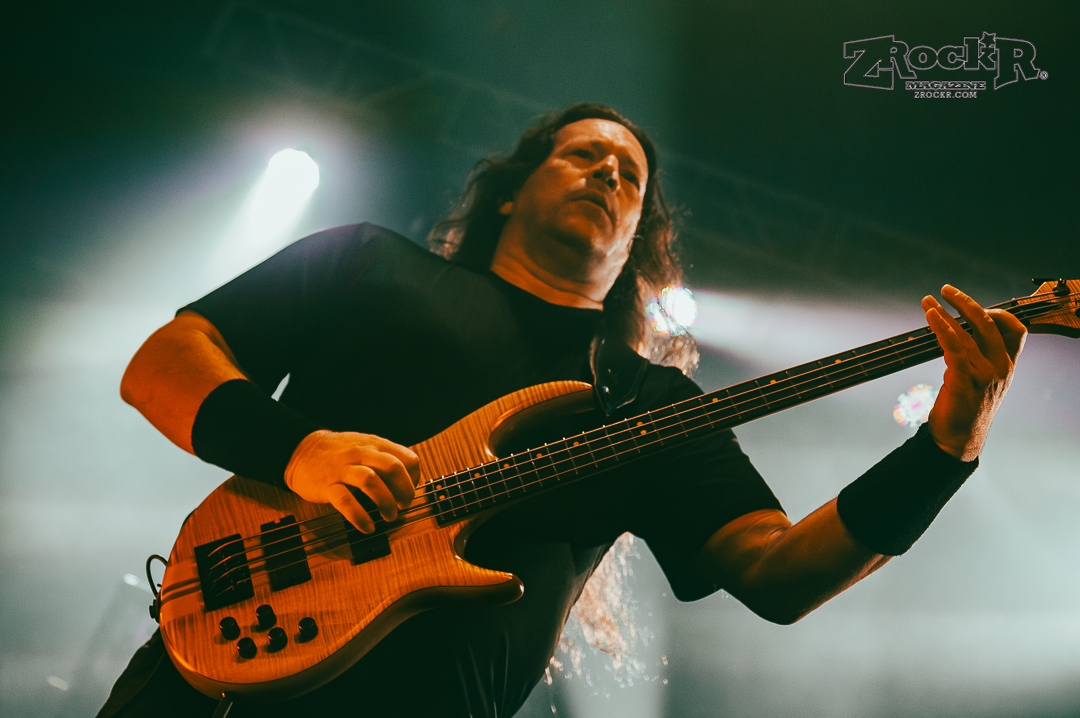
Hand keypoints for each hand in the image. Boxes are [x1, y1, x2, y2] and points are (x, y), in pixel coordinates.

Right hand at [284, 430, 419, 531]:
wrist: (300, 450)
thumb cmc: (339, 452)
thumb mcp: (366, 446)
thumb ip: (386, 459)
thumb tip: (408, 482)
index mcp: (376, 445)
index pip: (408, 459)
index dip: (414, 479)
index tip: (409, 492)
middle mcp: (362, 454)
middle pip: (393, 468)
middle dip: (405, 491)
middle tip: (404, 506)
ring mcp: (344, 469)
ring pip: (371, 482)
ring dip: (386, 502)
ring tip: (389, 516)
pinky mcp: (327, 485)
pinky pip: (346, 501)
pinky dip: (360, 517)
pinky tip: (368, 527)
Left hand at [922, 285, 1026, 460]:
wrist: (959, 439)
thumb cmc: (966, 408)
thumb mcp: (981, 379)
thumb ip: (977, 357)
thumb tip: (958, 333)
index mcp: (1008, 366)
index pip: (1016, 331)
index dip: (998, 313)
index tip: (974, 306)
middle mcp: (1000, 368)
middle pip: (989, 324)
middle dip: (966, 303)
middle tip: (946, 290)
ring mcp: (984, 375)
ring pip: (965, 334)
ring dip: (944, 314)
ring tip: (927, 301)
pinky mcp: (964, 381)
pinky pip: (954, 348)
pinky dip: (942, 329)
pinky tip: (931, 317)